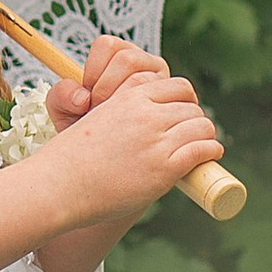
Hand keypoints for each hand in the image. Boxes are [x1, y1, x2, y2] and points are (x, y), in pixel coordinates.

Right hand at [39, 62, 222, 221]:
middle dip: (194, 120)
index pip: (176, 86)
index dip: (183, 101)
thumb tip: (136, 115)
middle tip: (193, 134)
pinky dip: (210, 152)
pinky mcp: (165, 168)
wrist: (60, 185)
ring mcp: (156, 140)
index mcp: (128, 97)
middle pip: (192, 106)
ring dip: (205, 135)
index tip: (182, 114)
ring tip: (203, 147)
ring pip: (202, 125)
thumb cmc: (70, 158)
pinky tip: (208, 157)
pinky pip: (203, 149)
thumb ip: (117, 109)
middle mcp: (145, 114)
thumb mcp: (93, 118)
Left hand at [43, 35, 169, 130]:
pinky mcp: (178, 104)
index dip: (93, 69)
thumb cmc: (89, 132)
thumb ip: (61, 98)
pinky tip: (130, 132)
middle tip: (99, 112)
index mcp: (119, 57)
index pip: (108, 45)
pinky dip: (142, 116)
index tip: (88, 96)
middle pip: (128, 59)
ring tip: (114, 121)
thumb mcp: (65, 115)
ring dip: (124, 101)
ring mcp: (164, 84)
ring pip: (146, 79)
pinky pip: (162, 102)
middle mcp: (146, 65)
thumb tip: (81, 98)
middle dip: (107, 89)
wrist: (109, 159)